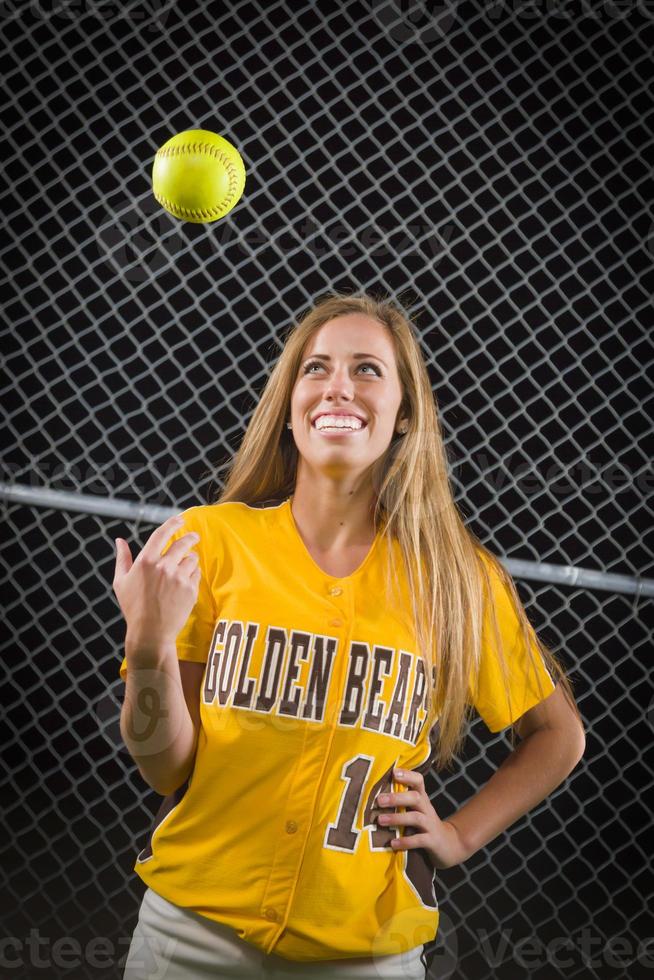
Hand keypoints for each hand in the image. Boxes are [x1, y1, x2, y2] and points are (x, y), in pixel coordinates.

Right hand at [112, 513, 200, 650]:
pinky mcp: (190, 589)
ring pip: (192, 558)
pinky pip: (197, 573)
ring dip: (190, 559)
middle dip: (191, 537)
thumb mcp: (121, 582)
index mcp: (146, 561)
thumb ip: (122, 558)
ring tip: (186, 566)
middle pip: (183, 543)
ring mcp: (179, 578)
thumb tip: (119, 540)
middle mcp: (164, 566)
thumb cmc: (133, 607)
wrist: (151, 632)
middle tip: (194, 536)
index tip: (180, 519)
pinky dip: (193, 574)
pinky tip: (186, 581)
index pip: (162, 534)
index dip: (173, 523)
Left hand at [376, 767, 467, 869]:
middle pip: (415, 797)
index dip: (407, 775)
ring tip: (380, 820)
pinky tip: (392, 843)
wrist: (448, 844)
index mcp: (422, 799)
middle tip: (379, 800)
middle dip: (397, 798)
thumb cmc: (424, 824)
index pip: (418, 781)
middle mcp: (427, 809)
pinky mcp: (432, 841)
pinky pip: (419, 840)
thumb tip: (373, 793)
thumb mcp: (415, 809)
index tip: (393, 772)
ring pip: (416, 818)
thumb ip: (400, 801)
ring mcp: (431, 825)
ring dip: (397, 818)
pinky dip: (405, 841)